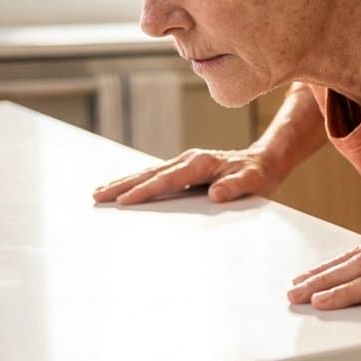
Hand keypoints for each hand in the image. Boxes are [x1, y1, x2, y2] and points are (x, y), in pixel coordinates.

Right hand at [93, 147, 284, 204]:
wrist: (263, 163)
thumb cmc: (257, 176)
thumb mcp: (252, 182)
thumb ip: (235, 187)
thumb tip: (216, 193)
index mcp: (201, 163)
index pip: (168, 179)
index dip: (146, 190)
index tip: (125, 200)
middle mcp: (188, 160)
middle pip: (150, 174)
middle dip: (122, 185)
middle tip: (97, 197)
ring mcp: (184, 163)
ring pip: (148, 173)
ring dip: (123, 183)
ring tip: (99, 192)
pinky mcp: (183, 170)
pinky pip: (154, 176)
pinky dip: (135, 182)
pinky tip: (121, 190)